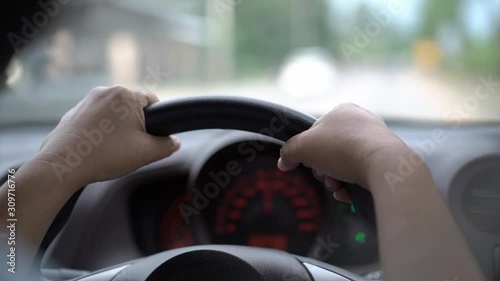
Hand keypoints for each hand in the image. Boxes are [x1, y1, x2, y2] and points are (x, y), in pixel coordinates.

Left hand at [38, 85, 179, 189]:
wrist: (63, 165)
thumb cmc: (105, 156)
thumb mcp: (146, 153)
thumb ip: (167, 145)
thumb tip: (175, 142)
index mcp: (126, 95)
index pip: (153, 100)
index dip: (158, 120)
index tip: (152, 137)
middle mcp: (106, 91)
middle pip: (133, 107)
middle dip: (136, 125)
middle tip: (133, 147)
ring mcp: (87, 101)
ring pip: (114, 113)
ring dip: (119, 128)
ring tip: (114, 150)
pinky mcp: (74, 112)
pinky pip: (97, 119)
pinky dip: (102, 131)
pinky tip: (99, 149)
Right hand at [277, 103, 408, 200]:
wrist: (383, 165)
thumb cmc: (342, 148)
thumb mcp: (303, 147)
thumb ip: (289, 152)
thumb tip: (284, 161)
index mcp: (342, 111)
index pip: (316, 132)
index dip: (307, 150)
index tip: (306, 162)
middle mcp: (361, 122)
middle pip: (329, 151)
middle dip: (323, 169)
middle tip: (325, 176)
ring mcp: (376, 141)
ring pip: (344, 165)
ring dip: (335, 180)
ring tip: (338, 186)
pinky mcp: (386, 160)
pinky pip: (360, 174)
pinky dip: (350, 185)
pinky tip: (348, 192)